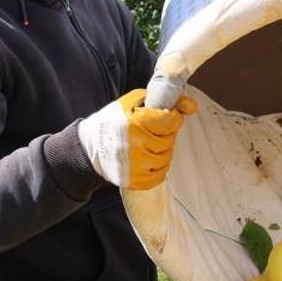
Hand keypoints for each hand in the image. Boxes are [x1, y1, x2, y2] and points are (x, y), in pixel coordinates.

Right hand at [78, 89, 197, 189]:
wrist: (89, 148)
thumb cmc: (112, 122)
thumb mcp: (133, 102)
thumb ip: (163, 99)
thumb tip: (191, 105)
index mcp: (136, 123)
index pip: (171, 121)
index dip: (171, 118)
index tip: (163, 118)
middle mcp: (137, 145)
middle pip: (170, 140)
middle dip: (163, 134)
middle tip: (149, 132)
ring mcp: (137, 165)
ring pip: (167, 157)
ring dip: (160, 150)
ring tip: (144, 145)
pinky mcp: (136, 180)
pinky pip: (160, 174)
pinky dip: (156, 166)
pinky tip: (144, 158)